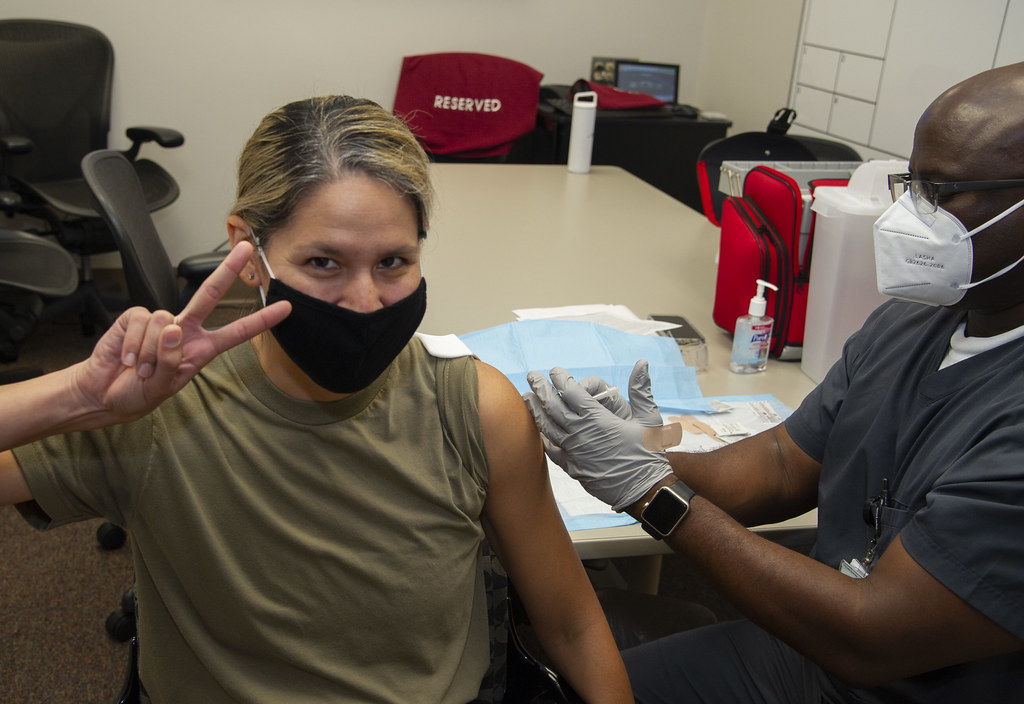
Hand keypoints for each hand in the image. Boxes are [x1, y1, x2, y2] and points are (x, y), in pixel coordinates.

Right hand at [72, 241, 290, 424]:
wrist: (103, 393)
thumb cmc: (137, 393)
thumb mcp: (162, 388)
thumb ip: (171, 361)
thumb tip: (174, 328)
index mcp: (201, 349)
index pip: (237, 332)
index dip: (261, 321)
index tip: (285, 308)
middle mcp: (185, 331)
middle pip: (209, 295)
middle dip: (228, 271)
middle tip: (246, 249)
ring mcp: (160, 322)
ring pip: (164, 322)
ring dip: (150, 352)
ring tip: (141, 369)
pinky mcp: (135, 317)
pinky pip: (141, 322)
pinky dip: (133, 344)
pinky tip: (128, 358)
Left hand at [523, 361, 672, 510]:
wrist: (644, 490)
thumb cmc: (648, 454)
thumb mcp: (649, 418)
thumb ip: (641, 389)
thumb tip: (642, 363)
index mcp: (597, 418)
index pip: (571, 391)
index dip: (560, 378)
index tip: (555, 370)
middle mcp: (580, 433)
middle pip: (552, 405)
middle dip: (540, 387)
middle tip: (532, 375)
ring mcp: (573, 451)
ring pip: (546, 426)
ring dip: (534, 409)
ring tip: (526, 397)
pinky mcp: (571, 467)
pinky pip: (550, 449)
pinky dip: (542, 436)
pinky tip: (538, 429)